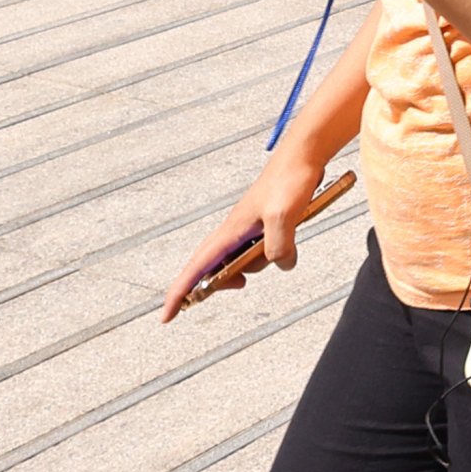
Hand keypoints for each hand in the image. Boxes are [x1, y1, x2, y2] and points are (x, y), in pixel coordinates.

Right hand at [160, 151, 333, 322]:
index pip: (196, 268)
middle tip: (240, 286)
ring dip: (256, 266)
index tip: (166, 316)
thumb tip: (282, 265)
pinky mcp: (263, 225)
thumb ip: (279, 246)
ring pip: (240, 262)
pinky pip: (257, 251)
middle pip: (211, 270)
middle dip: (219, 284)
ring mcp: (247, 229)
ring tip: (282, 250)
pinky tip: (286, 249)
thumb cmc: (289, 179)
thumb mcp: (284, 216)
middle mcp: (232, 232)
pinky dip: (266, 257)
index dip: (179, 294)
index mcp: (229, 231)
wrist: (303, 155)